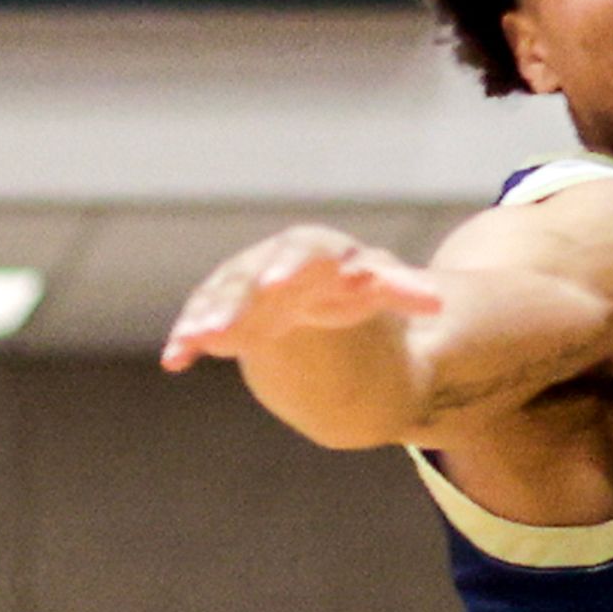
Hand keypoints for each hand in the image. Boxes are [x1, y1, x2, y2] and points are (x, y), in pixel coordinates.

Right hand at [160, 227, 443, 373]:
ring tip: (192, 343)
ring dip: (205, 320)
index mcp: (314, 251)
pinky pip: (202, 322)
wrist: (315, 289)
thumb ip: (402, 291)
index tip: (277, 282)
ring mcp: (243, 286)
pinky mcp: (224, 311)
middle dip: (234, 302)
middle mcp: (270, 263)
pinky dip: (188, 338)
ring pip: (220, 299)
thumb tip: (438, 302)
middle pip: (250, 277)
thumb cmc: (349, 286)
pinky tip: (175, 360)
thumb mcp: (378, 287)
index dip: (288, 265)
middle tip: (219, 329)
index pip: (302, 251)